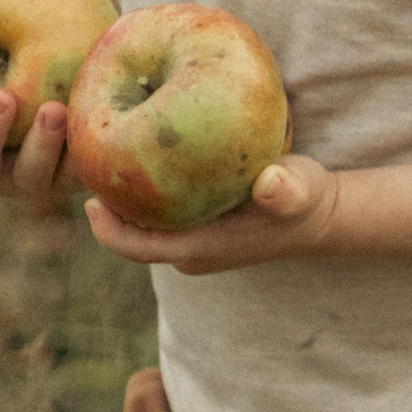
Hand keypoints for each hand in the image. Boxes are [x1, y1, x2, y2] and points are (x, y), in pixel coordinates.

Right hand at [0, 0, 73, 214]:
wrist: (94, 77)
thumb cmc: (32, 55)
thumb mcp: (2, 37)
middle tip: (1, 99)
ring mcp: (36, 176)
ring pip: (30, 175)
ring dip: (40, 144)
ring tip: (54, 109)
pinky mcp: (77, 176)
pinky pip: (78, 171)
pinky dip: (82, 147)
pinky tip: (90, 116)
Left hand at [84, 152, 343, 275]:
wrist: (323, 216)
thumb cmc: (307, 200)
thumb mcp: (302, 189)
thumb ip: (286, 189)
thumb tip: (273, 182)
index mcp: (198, 248)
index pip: (134, 246)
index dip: (105, 226)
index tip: (89, 194)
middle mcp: (189, 252)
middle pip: (129, 236)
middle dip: (106, 207)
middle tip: (88, 163)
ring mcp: (194, 245)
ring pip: (142, 227)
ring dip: (123, 201)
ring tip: (105, 158)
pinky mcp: (200, 231)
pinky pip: (158, 218)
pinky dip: (144, 197)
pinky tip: (140, 162)